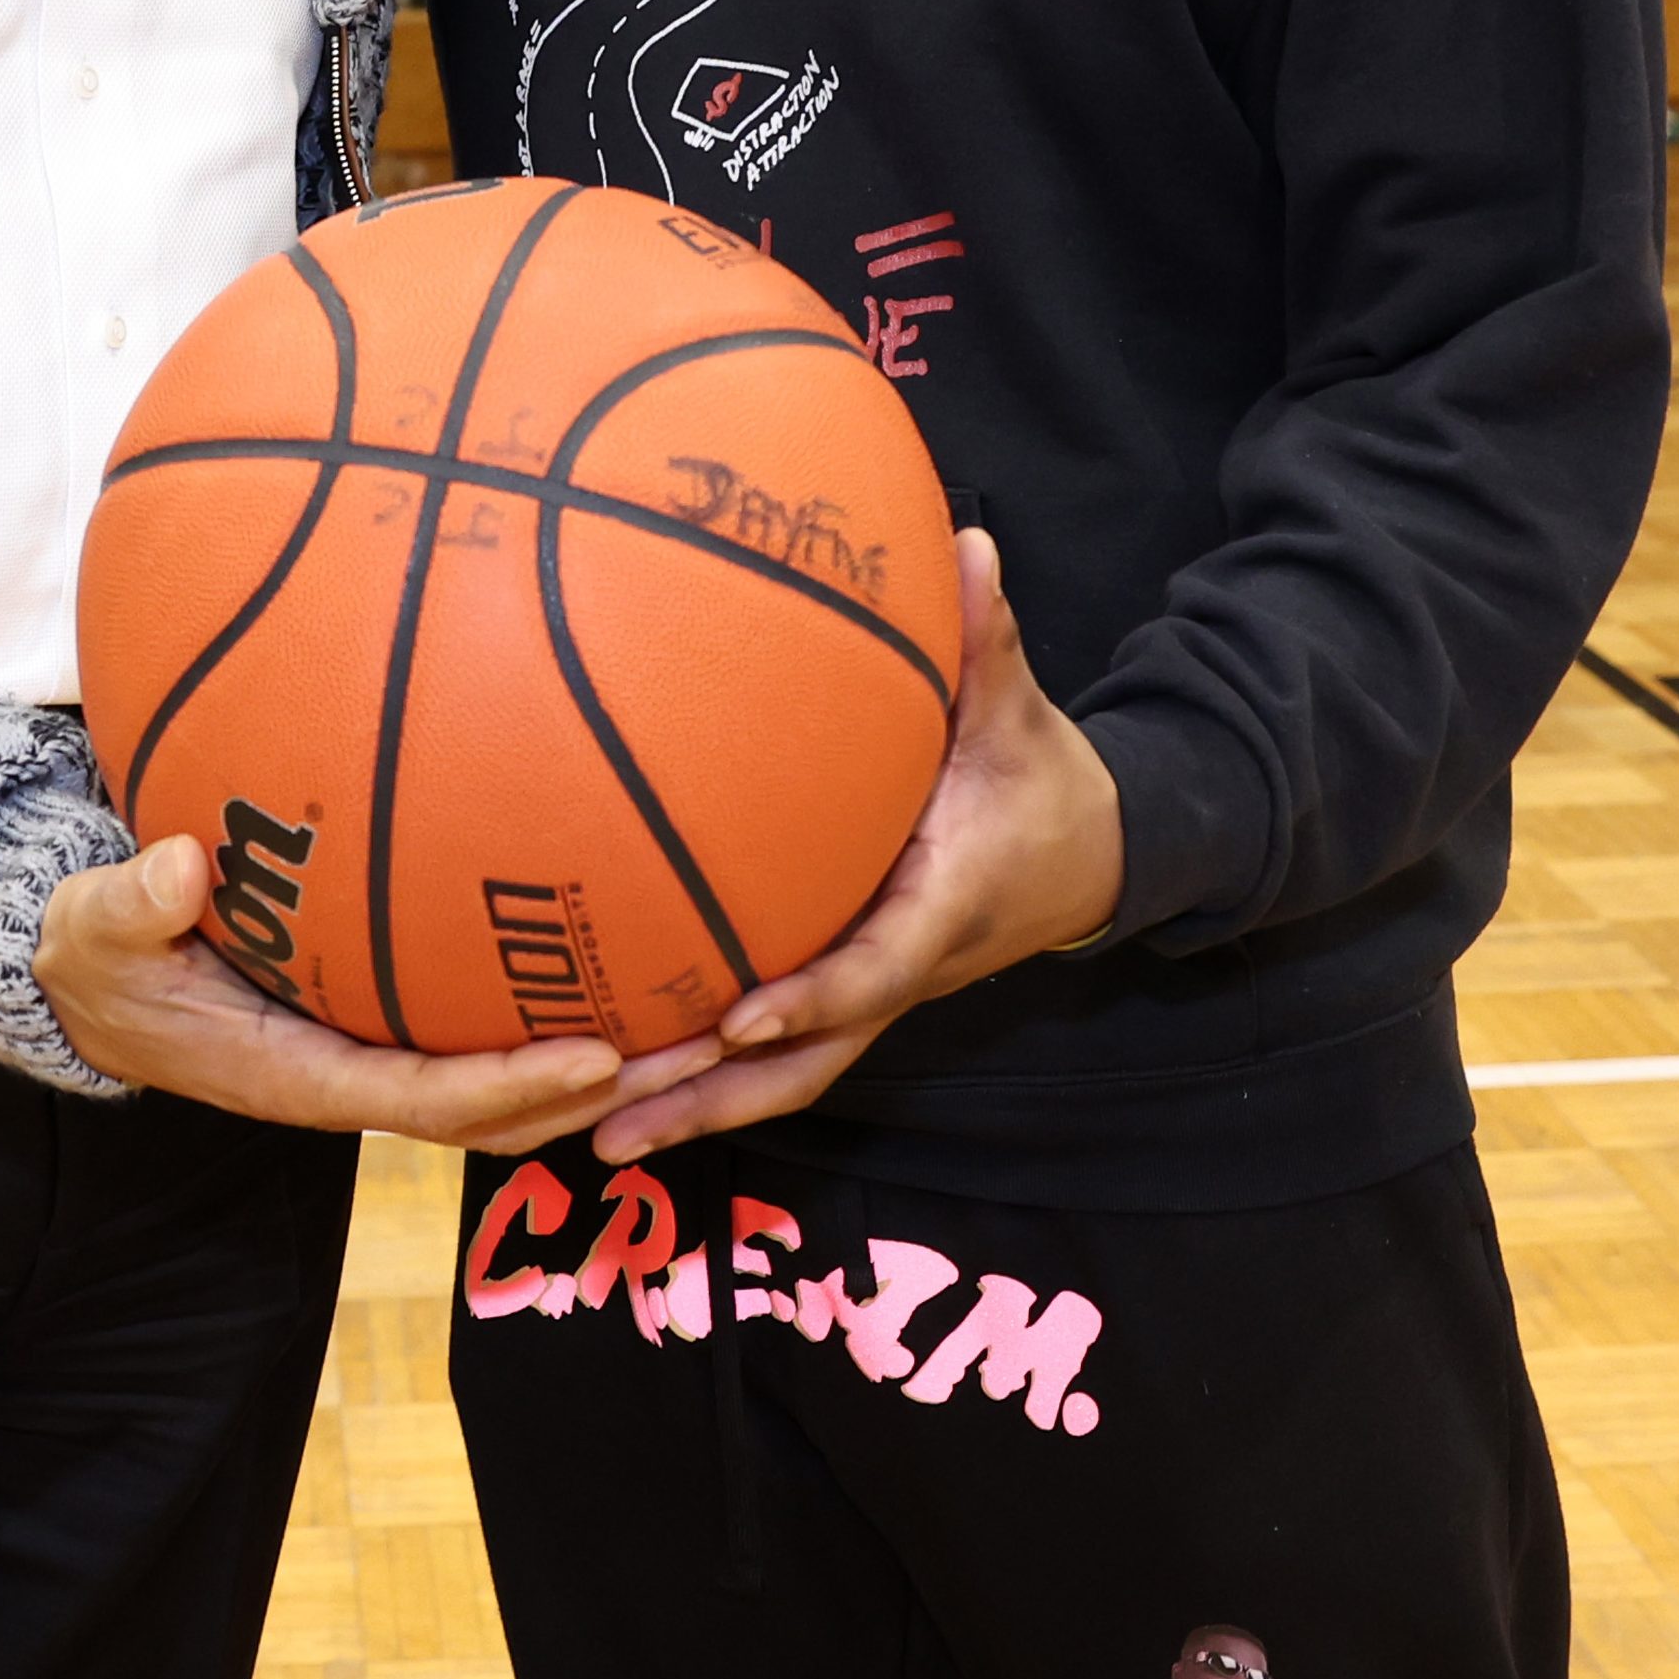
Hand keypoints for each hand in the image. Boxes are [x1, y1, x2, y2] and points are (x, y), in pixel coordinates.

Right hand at [36, 833, 675, 1148]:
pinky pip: (491, 1022)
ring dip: (614, 1060)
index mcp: (306, 1078)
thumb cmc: (102, 954)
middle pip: (511, 1109)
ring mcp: (384, 1051)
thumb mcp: (96, 928)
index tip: (600, 1059)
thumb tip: (178, 867)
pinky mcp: (394, 1017)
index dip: (519, 1087)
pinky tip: (631, 944)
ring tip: (714, 1010)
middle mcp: (363, 1078)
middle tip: (712, 1044)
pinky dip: (561, 1003)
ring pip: (519, 1078)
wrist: (98, 976)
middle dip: (610, 1089)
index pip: (435, 1099)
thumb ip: (131, 905)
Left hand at [590, 529, 1122, 1163]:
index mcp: (937, 912)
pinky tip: (614, 1077)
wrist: (1087, 854)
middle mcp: (896, 972)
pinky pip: (770, 1049)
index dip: (812, 1000)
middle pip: (804, 1062)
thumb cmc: (1036, 777)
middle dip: (714, 1097)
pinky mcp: (843, 993)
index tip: (742, 1015)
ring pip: (779, 1075)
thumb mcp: (1016, 709)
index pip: (873, 972)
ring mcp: (867, 994)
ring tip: (591, 1133)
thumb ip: (986, 637)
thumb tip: (970, 546)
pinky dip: (701, 1072)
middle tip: (616, 1121)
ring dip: (693, 1107)